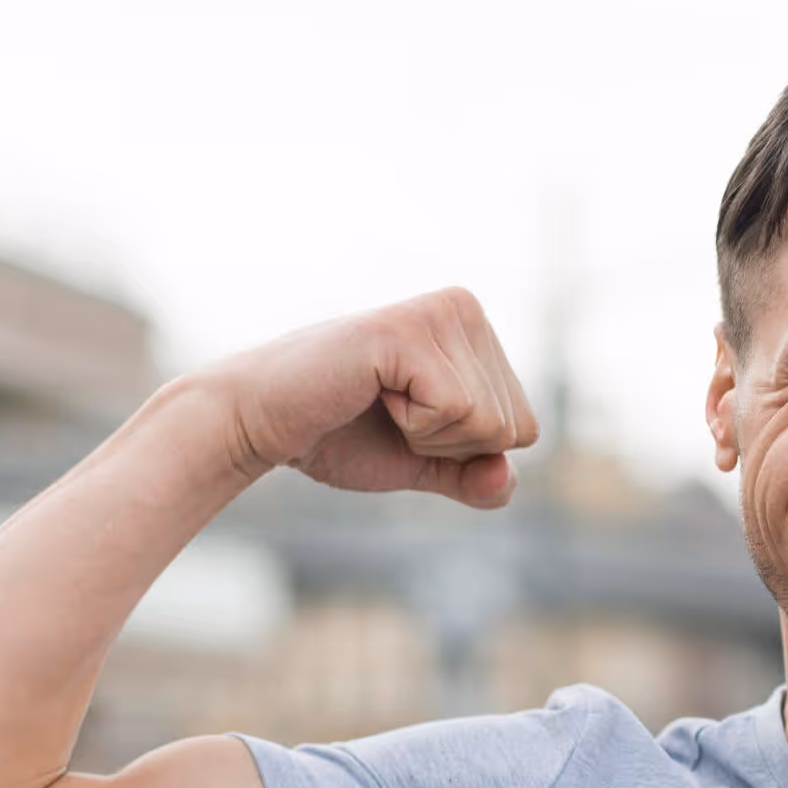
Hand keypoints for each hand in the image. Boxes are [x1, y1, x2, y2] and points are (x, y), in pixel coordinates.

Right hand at [211, 287, 539, 508]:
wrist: (262, 425)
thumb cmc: (338, 436)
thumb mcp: (425, 463)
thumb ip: (475, 478)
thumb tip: (507, 479)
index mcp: (476, 331)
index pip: (525, 428)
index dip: (465, 451)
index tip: (408, 421)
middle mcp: (465, 308)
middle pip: (513, 426)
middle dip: (449, 445)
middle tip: (388, 413)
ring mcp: (439, 313)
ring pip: (489, 422)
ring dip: (428, 435)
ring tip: (378, 400)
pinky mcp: (409, 330)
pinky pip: (456, 411)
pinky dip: (412, 425)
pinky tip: (371, 393)